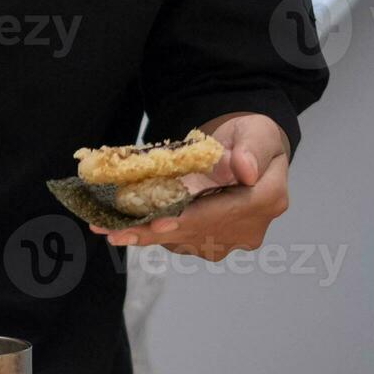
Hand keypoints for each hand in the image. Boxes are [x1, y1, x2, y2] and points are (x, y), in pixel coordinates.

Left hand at [93, 113, 290, 261]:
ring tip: (107, 227)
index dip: (189, 220)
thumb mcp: (257, 131)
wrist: (246, 152)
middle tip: (114, 231)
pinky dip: (148, 232)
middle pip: (196, 232)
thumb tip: (245, 169)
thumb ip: (253, 149)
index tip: (158, 222)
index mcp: (266, 200)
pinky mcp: (208, 243)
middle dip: (153, 232)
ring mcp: (228, 240)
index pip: (224, 214)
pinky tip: (120, 227)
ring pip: (180, 240)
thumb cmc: (251, 138)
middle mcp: (248, 229)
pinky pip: (175, 239)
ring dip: (144, 235)